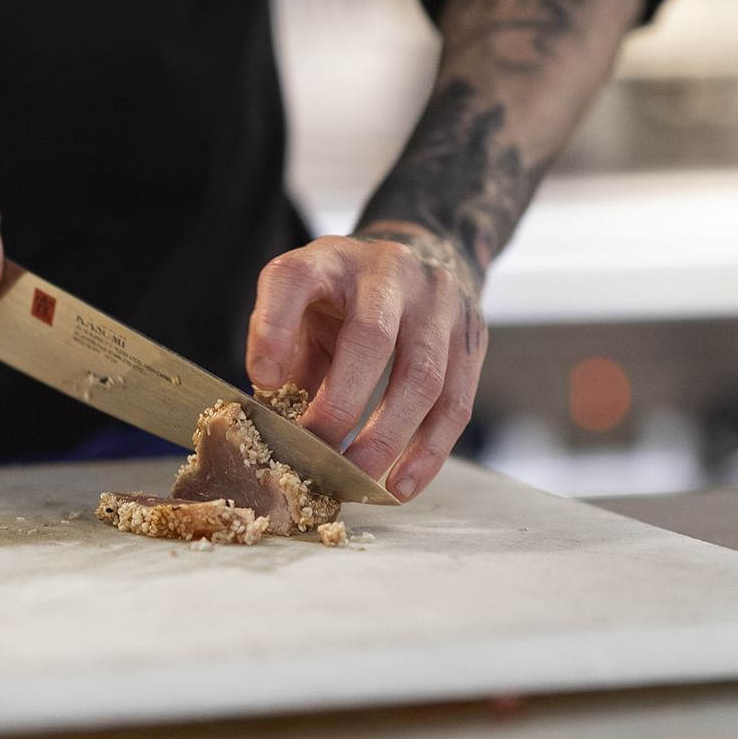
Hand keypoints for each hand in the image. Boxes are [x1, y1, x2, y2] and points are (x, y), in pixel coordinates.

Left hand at [246, 230, 486, 499]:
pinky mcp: (472, 336)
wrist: (427, 253)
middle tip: (317, 457)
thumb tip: (274, 422)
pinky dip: (428, 452)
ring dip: (388, 440)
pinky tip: (401, 486)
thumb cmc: (344, 297)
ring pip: (423, 376)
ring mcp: (438, 301)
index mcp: (329, 260)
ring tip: (358, 483)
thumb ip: (282, 350)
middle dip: (341, 406)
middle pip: (371, 337)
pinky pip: (456, 403)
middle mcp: (388, 271)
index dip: (274, 329)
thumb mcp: (302, 304)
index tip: (265, 382)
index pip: (294, 280)